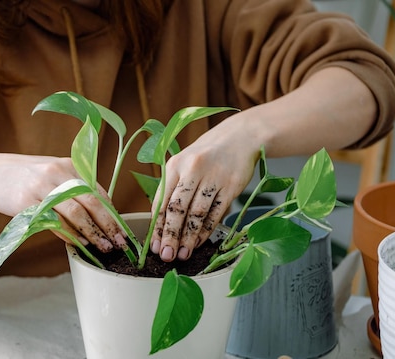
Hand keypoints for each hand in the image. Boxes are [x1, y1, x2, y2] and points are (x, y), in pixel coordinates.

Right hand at [0, 153, 125, 251]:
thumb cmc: (26, 176)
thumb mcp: (53, 173)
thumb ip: (75, 187)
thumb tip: (102, 212)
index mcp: (69, 165)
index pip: (98, 190)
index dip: (112, 212)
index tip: (122, 229)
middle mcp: (58, 172)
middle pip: (91, 202)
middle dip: (108, 225)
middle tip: (119, 242)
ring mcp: (41, 187)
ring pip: (74, 213)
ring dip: (91, 233)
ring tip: (102, 247)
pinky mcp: (26, 202)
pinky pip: (53, 222)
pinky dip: (68, 234)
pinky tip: (77, 243)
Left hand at [149, 119, 259, 261]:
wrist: (240, 137)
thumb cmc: (206, 154)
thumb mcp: (184, 164)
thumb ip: (172, 189)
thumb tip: (160, 223)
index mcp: (174, 165)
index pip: (162, 201)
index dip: (157, 226)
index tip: (154, 246)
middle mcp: (192, 170)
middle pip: (178, 209)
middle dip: (170, 236)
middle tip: (166, 256)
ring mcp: (213, 178)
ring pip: (197, 214)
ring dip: (188, 238)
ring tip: (182, 254)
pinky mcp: (231, 186)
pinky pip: (216, 213)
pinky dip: (206, 230)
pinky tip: (199, 242)